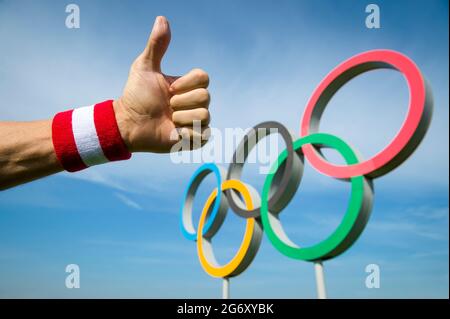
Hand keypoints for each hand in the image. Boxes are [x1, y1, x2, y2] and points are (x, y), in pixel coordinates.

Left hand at [113, 16, 210, 152]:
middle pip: (206, 97)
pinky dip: (187, 134)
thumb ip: (156, 45)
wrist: (128, 124)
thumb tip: (162, 18)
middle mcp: (193, 103)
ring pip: (204, 116)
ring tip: (168, 121)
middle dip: (181, 102)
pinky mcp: (194, 140)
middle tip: (166, 107)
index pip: (204, 77)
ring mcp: (195, 121)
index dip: (187, 83)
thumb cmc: (135, 96)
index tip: (169, 89)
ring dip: (181, 118)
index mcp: (187, 86)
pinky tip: (174, 133)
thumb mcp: (145, 67)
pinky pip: (203, 135)